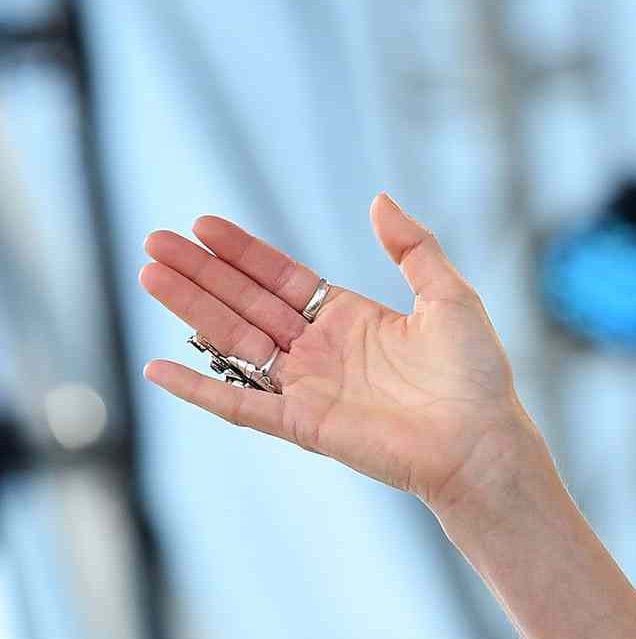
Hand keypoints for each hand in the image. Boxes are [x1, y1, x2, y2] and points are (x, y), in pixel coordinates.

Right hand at [138, 195, 535, 513]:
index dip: (243, 253)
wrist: (482, 440)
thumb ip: (413, 247)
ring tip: (150, 275)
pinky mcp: (301, 424)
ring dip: (191, 310)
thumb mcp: (449, 295)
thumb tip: (380, 199)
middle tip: (155, 241)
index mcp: (351, 318)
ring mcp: (306, 387)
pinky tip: (158, 368)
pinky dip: (198, 388)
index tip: (204, 225)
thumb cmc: (475, 374)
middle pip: (246, 303)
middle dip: (201, 273)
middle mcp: (321, 350)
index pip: (282, 278)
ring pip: (234, 341)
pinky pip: (239, 404)